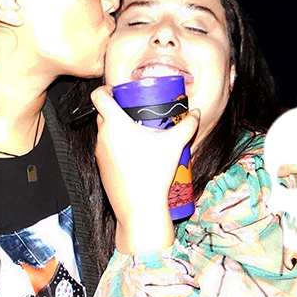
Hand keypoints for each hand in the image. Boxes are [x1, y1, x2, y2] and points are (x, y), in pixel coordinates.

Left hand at [92, 86, 199, 254]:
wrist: (139, 208)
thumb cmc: (154, 173)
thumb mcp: (175, 145)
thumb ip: (188, 125)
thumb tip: (197, 113)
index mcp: (115, 124)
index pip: (99, 96)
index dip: (106, 88)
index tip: (118, 89)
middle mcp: (102, 137)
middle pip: (102, 113)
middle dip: (117, 108)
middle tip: (136, 110)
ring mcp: (100, 154)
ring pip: (105, 133)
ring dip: (117, 129)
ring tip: (138, 132)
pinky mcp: (102, 168)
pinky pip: (107, 150)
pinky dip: (117, 147)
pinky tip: (134, 153)